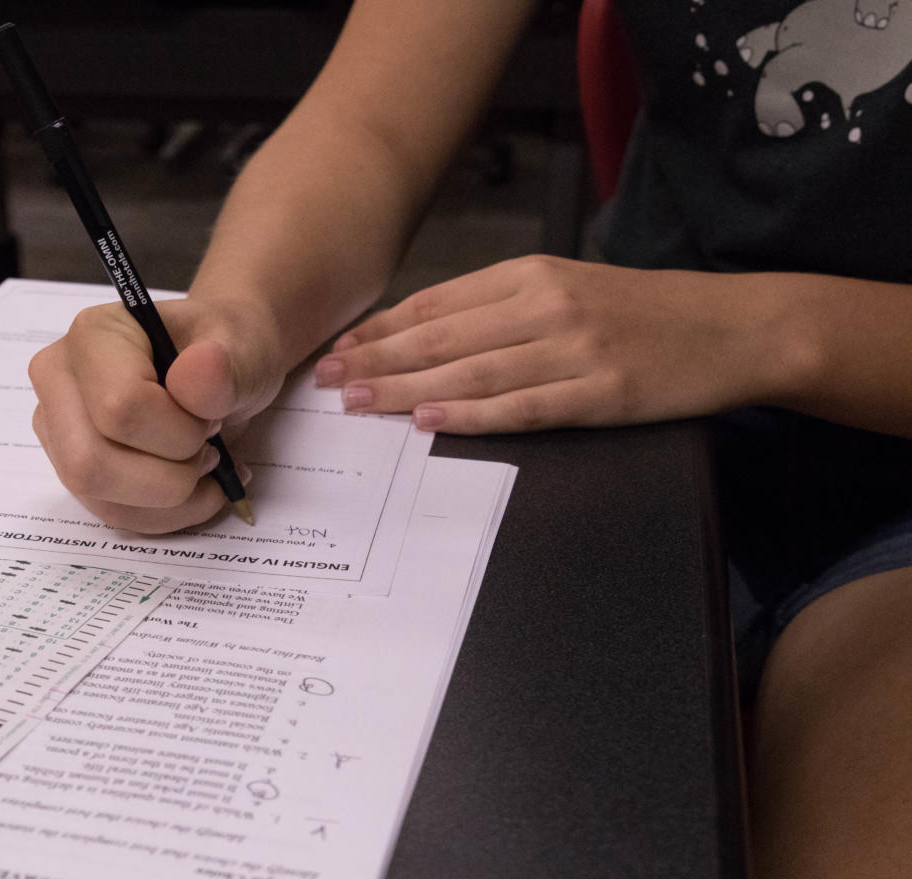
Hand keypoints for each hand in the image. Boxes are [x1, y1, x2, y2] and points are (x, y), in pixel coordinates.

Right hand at [29, 297, 284, 532]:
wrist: (220, 369)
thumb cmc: (226, 350)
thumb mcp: (245, 347)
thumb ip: (226, 365)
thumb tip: (201, 368)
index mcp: (94, 334)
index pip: (118, 407)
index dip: (179, 432)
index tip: (214, 418)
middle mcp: (60, 379)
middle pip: (90, 463)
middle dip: (169, 476)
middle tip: (210, 451)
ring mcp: (59, 428)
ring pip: (99, 496)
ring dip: (171, 500)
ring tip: (207, 468)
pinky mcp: (72, 467)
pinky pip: (112, 514)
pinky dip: (167, 514)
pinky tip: (197, 488)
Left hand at [313, 255, 788, 433]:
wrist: (734, 327)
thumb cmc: (642, 311)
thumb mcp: (569, 287)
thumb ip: (502, 306)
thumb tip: (426, 336)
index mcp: (532, 274)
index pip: (437, 302)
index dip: (382, 328)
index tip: (338, 347)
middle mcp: (545, 304)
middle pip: (442, 336)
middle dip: (377, 360)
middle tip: (327, 381)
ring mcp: (573, 348)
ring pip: (470, 370)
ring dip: (406, 388)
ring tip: (359, 402)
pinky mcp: (599, 391)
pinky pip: (521, 405)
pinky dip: (471, 413)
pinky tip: (429, 420)